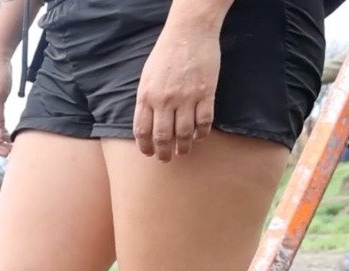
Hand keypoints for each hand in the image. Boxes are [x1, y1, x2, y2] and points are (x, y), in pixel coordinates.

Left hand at [134, 24, 219, 160]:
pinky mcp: (206, 93)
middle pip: (163, 136)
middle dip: (164, 152)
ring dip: (184, 147)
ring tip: (184, 152)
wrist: (189, 33)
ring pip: (184, 133)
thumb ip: (146, 100)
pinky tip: (200, 136)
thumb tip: (148, 124)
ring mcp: (186, 98)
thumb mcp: (147, 78)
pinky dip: (202, 133)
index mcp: (146, 96)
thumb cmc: (165, 54)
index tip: (149, 153)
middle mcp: (164, 100)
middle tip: (166, 159)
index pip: (142, 131)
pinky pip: (205, 121)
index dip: (145, 146)